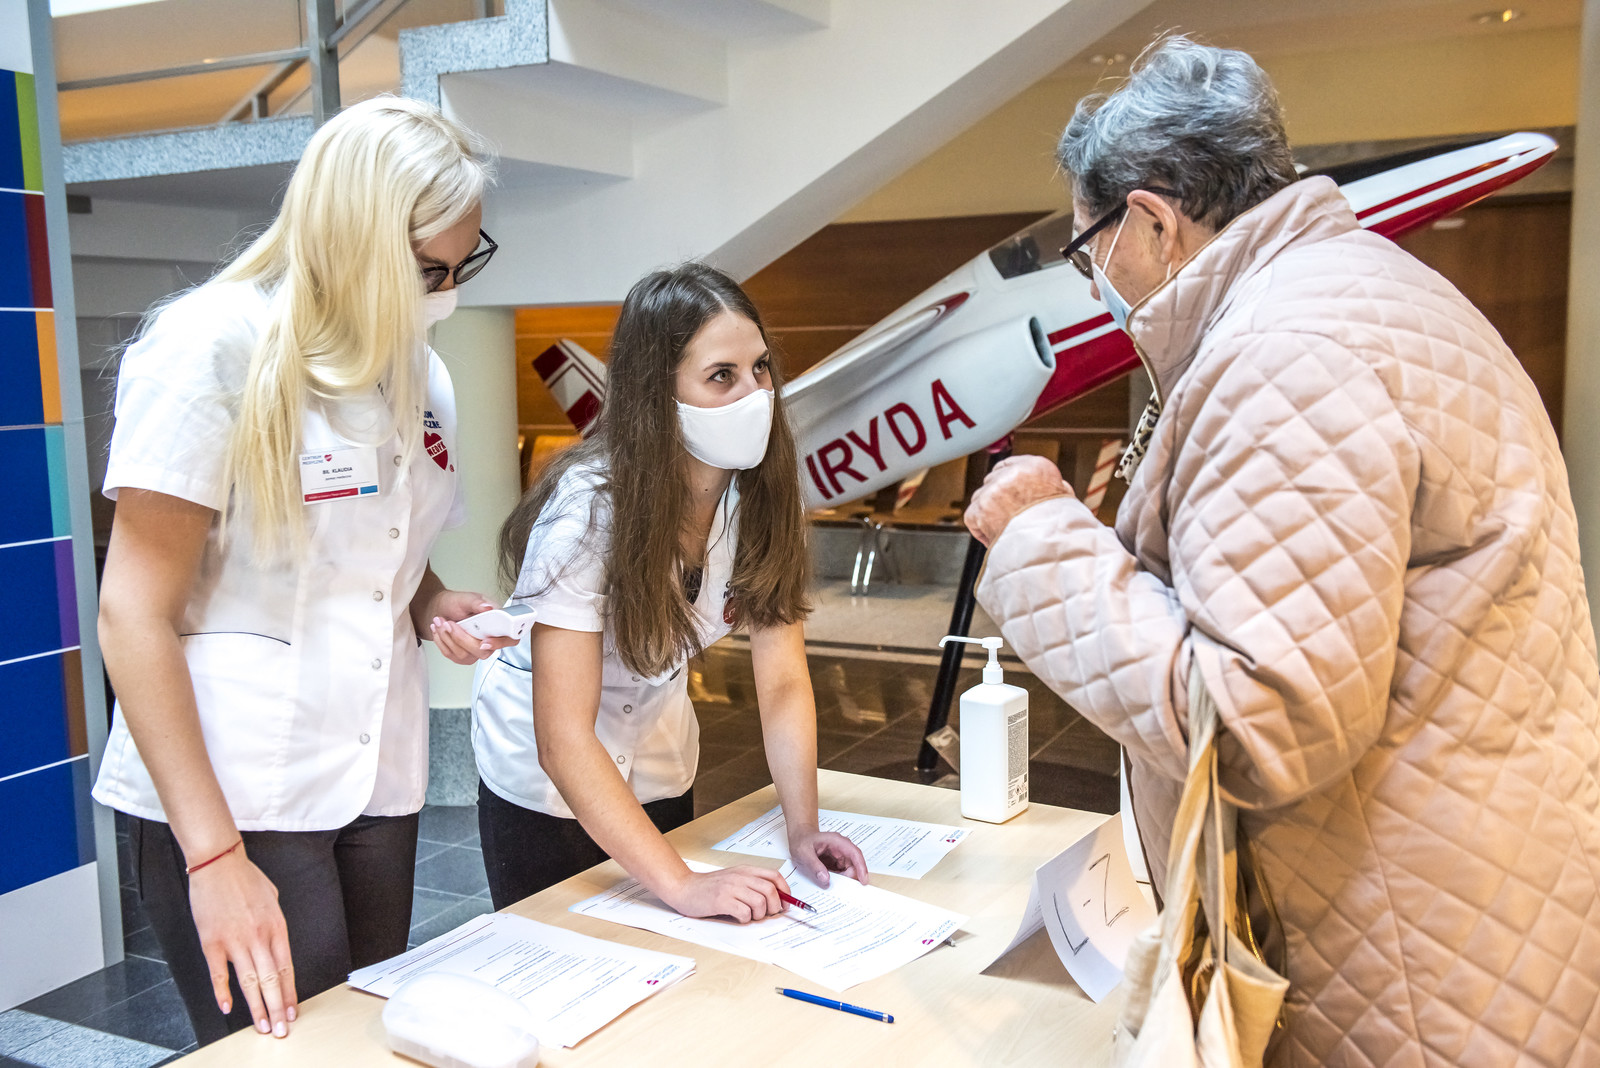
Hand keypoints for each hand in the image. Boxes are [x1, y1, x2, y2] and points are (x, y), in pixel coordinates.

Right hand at [188, 848, 296, 1036]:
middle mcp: (259, 937)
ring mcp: (235, 941)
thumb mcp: (272, 898)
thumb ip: (274, 923)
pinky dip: (223, 992)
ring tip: (262, 1026)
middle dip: (277, 1008)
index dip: (290, 993)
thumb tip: (275, 941)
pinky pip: (219, 973)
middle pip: (271, 980)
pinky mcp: (212, 942)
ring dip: (256, 1007)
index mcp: (276, 927)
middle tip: (281, 1029)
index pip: (287, 968)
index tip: (293, 1011)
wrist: (219, 864)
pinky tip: (227, 1008)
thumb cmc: (245, 878)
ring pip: (249, 982)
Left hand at [426, 589, 518, 664]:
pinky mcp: (464, 656)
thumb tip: (488, 607)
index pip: (510, 638)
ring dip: (447, 637)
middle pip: (483, 651)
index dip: (500, 643)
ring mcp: (477, 649)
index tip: (485, 642)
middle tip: (449, 623)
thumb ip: (477, 602)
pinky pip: (452, 655)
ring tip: (440, 622)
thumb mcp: (466, 598)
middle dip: (462, 638)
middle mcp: (490, 638)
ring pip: (464, 655)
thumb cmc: (457, 603)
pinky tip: (439, 630)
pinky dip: (441, 641)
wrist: (441, 610)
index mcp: (498, 623)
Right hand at [663, 865, 790, 922]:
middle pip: (771, 891)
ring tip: (749, 916)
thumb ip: (752, 885)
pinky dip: (745, 919)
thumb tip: (776, 900)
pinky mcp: (721, 901)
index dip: (785, 891)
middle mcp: (740, 877)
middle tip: (767, 914)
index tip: (785, 904)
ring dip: (759, 915)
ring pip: (760, 903)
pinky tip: (737, 917)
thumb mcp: (734, 879)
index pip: (775, 876)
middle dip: (774, 907)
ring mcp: (731, 888)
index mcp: (745, 870)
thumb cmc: (710, 887)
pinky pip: (744, 913)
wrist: (684, 888)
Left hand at [787, 827, 868, 887]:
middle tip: (841, 887)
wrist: (799, 837)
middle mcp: (841, 847)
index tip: (863, 880)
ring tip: (833, 885)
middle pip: (853, 864)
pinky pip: (842, 872)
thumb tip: (826, 879)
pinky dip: (839, 879)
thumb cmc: (801, 841)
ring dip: (844, 879)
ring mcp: (839, 855)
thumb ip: (814, 866)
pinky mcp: (836, 862)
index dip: (861, 867)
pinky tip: (831, 883)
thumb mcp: (803, 853)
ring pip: (849, 869)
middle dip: (850, 877)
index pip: (854, 853)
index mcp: (836, 841)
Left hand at [963, 455, 1073, 546]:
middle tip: (1008, 515)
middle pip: (994, 479)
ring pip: (981, 497)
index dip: (1008, 481)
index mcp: (1036, 467)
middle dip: (998, 496)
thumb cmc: (1059, 528)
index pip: (1010, 465)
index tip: (1009, 492)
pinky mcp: (979, 508)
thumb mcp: (1065, 500)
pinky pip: (972, 516)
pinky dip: (979, 528)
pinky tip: (993, 536)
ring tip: (1004, 528)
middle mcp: (1012, 474)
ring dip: (988, 511)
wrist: (1048, 547)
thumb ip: (1054, 489)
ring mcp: (993, 491)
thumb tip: (1054, 488)